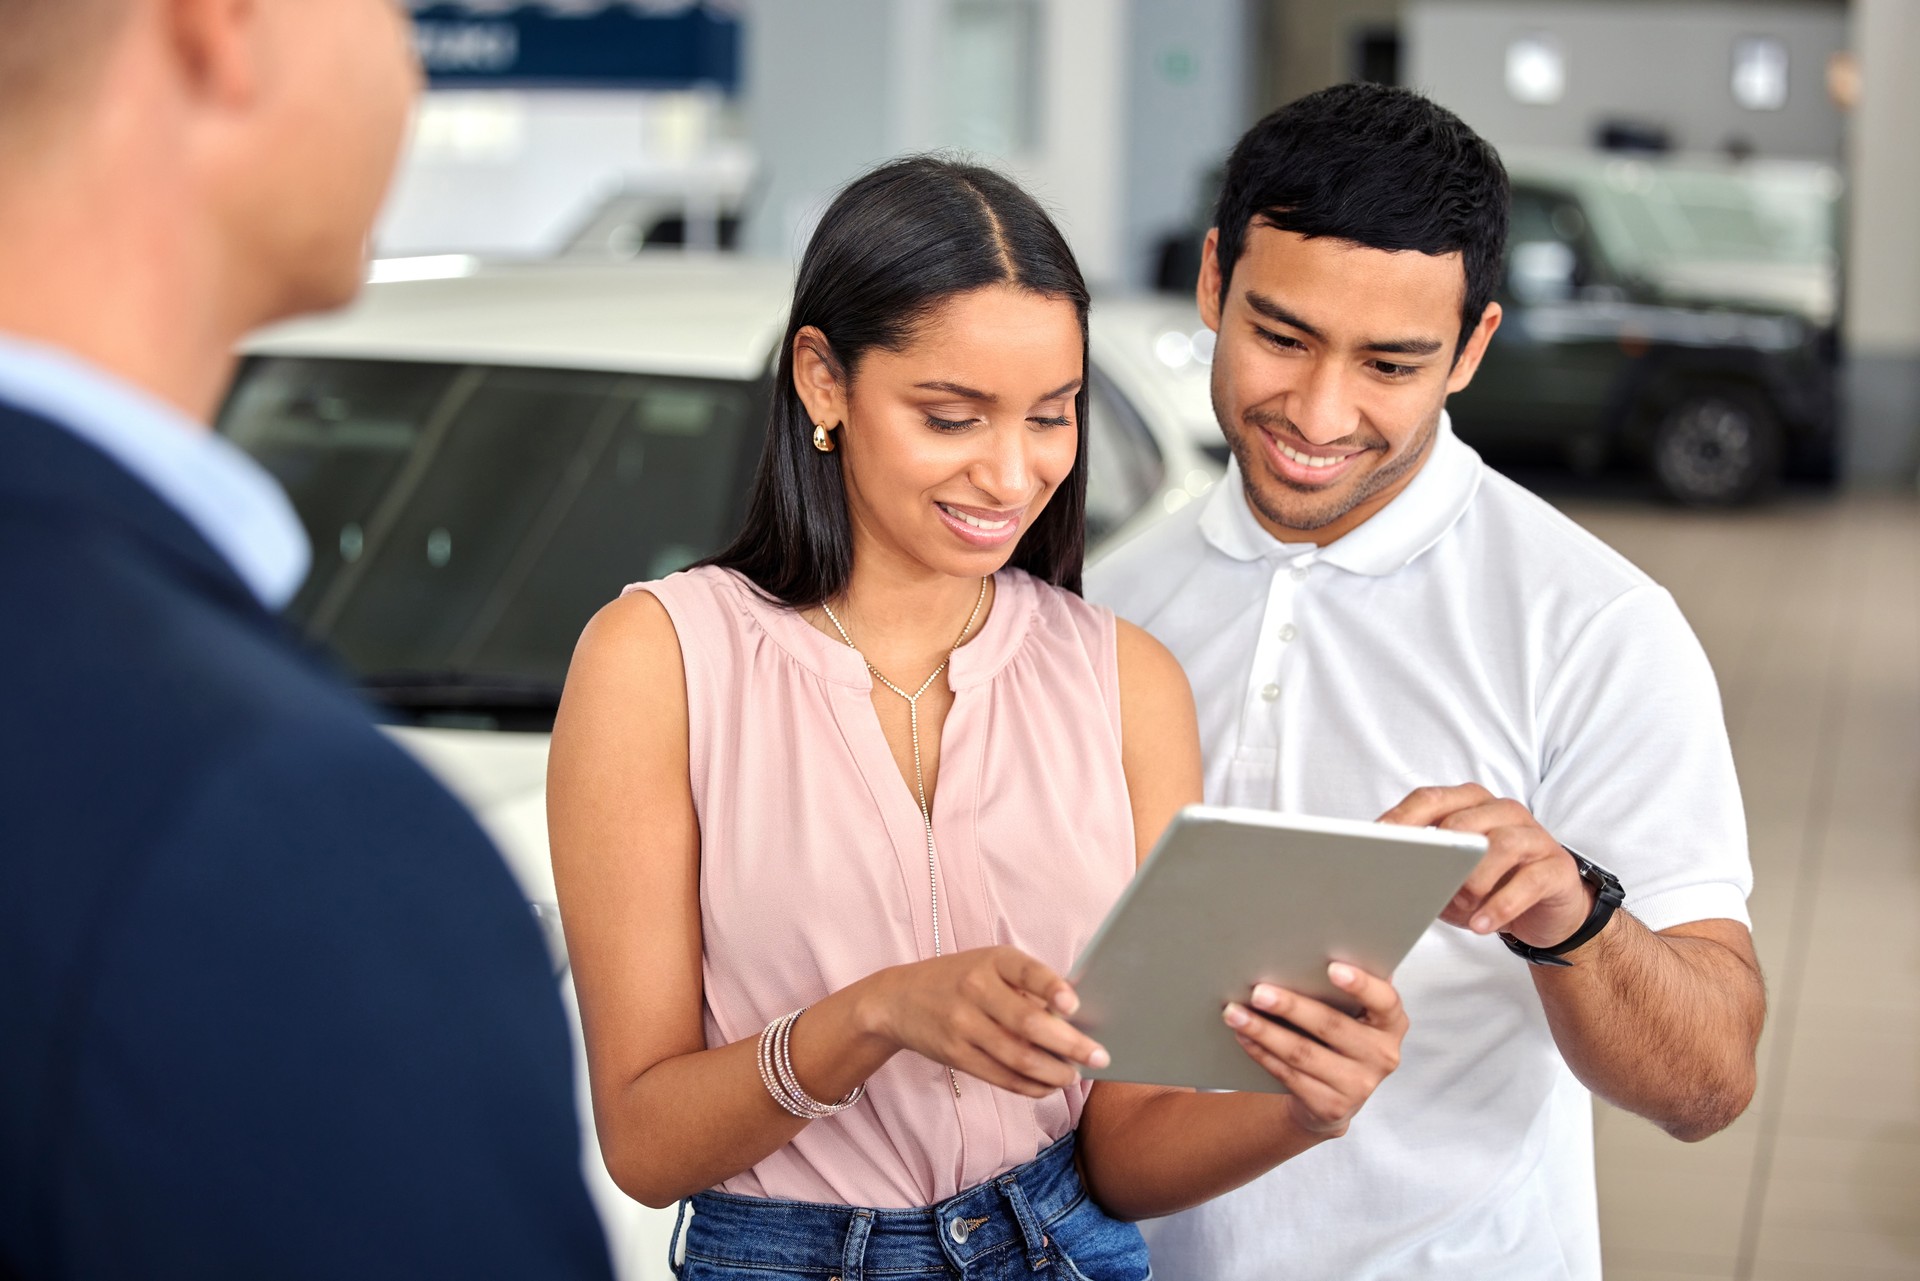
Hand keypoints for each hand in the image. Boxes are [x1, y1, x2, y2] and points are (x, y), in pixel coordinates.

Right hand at [858, 947, 1109, 1097]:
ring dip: (1054, 1072)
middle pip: (1028, 1023)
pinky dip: (1031, 1086)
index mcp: (991, 960)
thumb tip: (1076, 1020)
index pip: (1027, 971)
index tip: (1074, 1005)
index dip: (1052, 987)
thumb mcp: (988, 965)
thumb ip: (1026, 986)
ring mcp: (964, 1025)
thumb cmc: (959, 979)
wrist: (898, 999)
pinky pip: (1002, 1077)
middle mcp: (976, 990)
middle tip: (1099, 1057)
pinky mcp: (957, 1055)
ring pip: (1018, 1057)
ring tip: (1075, 1076)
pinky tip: (1048, 1086)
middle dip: (1069, 1044)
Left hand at [1223, 963, 1406, 1135]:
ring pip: (1303, 1053)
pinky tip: (1243, 1036)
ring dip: (1264, 1031)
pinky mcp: (1331, 1107)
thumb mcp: (1352, 1014)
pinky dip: (1262, 1053)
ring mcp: (1358, 1085)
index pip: (1384, 1001)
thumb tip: (1303, 949)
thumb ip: (1341, 989)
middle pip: (1331, 1026)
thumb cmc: (1339, 1036)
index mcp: (1391, 1023)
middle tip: (1258, 991)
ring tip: (1234, 1012)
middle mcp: (1382, 1055)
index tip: (1332, 967)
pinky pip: (1289, 1075)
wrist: (1334, 1096)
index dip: (1361, 984)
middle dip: (1291, 1007)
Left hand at [1379, 784, 1594, 947]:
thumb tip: (1382, 872)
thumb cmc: (1490, 885)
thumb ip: (1423, 865)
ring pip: (1500, 846)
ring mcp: (1534, 836)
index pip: (1431, 799)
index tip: (1378, 839)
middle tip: (1428, 889)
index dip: (1403, 818)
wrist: (1547, 911)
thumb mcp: (1449, 875)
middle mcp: (1502, 811)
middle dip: (1441, 859)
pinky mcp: (1557, 867)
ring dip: (1473, 882)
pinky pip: (1529, 881)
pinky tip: (1481, 925)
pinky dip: (1501, 905)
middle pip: (1463, 822)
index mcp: (1469, 803)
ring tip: (1459, 910)